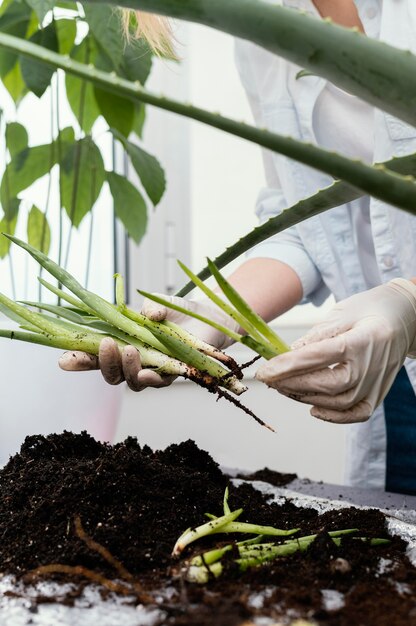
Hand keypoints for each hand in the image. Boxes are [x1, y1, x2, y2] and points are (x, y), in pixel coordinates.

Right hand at [59, 295, 238, 390]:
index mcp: (121, 343)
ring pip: (131, 381)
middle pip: (110, 373)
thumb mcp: (158, 303)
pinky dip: (152, 377)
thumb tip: (147, 316)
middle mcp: (133, 361)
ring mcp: (152, 369)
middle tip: (105, 346)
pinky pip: (159, 382)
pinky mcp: (173, 374)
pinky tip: (147, 372)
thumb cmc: (175, 311)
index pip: (96, 356)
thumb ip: (148, 309)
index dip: (79, 360)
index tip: (64, 359)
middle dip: (103, 363)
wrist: (207, 318)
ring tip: (129, 351)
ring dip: (127, 369)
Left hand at [255, 279, 415, 422]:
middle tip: (268, 378)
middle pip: (327, 385)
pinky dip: (333, 416)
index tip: (264, 371)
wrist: (406, 317)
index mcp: (362, 339)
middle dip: (291, 383)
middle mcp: (371, 366)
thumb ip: (316, 336)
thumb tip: (288, 356)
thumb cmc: (371, 309)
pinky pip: (355, 414)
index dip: (287, 365)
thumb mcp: (342, 313)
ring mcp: (376, 383)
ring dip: (304, 397)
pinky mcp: (378, 394)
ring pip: (337, 402)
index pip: (319, 357)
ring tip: (283, 386)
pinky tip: (312, 408)